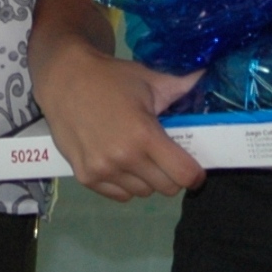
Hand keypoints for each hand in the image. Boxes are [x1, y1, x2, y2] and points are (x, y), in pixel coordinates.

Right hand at [34, 38, 204, 200]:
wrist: (63, 80)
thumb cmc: (110, 78)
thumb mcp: (148, 79)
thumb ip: (181, 86)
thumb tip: (207, 76)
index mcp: (144, 135)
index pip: (183, 174)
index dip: (194, 174)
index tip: (194, 168)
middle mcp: (124, 158)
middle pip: (166, 188)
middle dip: (171, 174)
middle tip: (164, 155)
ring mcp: (103, 171)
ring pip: (143, 193)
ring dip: (147, 179)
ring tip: (138, 155)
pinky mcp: (86, 177)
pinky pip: (120, 195)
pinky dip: (126, 184)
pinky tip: (120, 162)